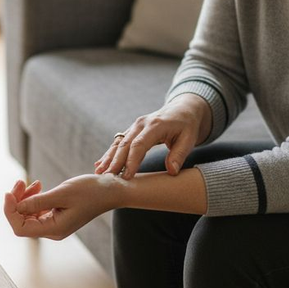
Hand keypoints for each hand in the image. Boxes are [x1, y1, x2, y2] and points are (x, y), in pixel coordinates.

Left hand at [3, 174, 123, 239]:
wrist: (110, 190)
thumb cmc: (90, 191)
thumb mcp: (62, 193)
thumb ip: (38, 201)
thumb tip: (16, 206)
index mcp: (54, 229)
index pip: (20, 228)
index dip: (10, 211)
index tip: (9, 192)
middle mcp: (52, 230)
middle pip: (22, 221)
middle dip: (16, 201)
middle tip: (20, 182)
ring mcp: (54, 224)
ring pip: (28, 215)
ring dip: (24, 198)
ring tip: (31, 182)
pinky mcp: (57, 216)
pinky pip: (37, 210)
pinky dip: (33, 198)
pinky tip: (38, 186)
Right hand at [94, 94, 210, 179]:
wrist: (182, 110)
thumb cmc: (187, 126)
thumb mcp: (189, 139)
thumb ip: (179, 155)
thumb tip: (172, 171)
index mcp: (155, 125)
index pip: (139, 144)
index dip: (132, 161)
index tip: (126, 176)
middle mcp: (141, 124)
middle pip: (124, 144)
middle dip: (115, 162)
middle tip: (107, 178)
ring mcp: (135, 126)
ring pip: (118, 143)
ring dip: (108, 158)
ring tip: (99, 173)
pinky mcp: (132, 130)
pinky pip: (119, 143)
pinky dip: (109, 154)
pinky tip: (100, 165)